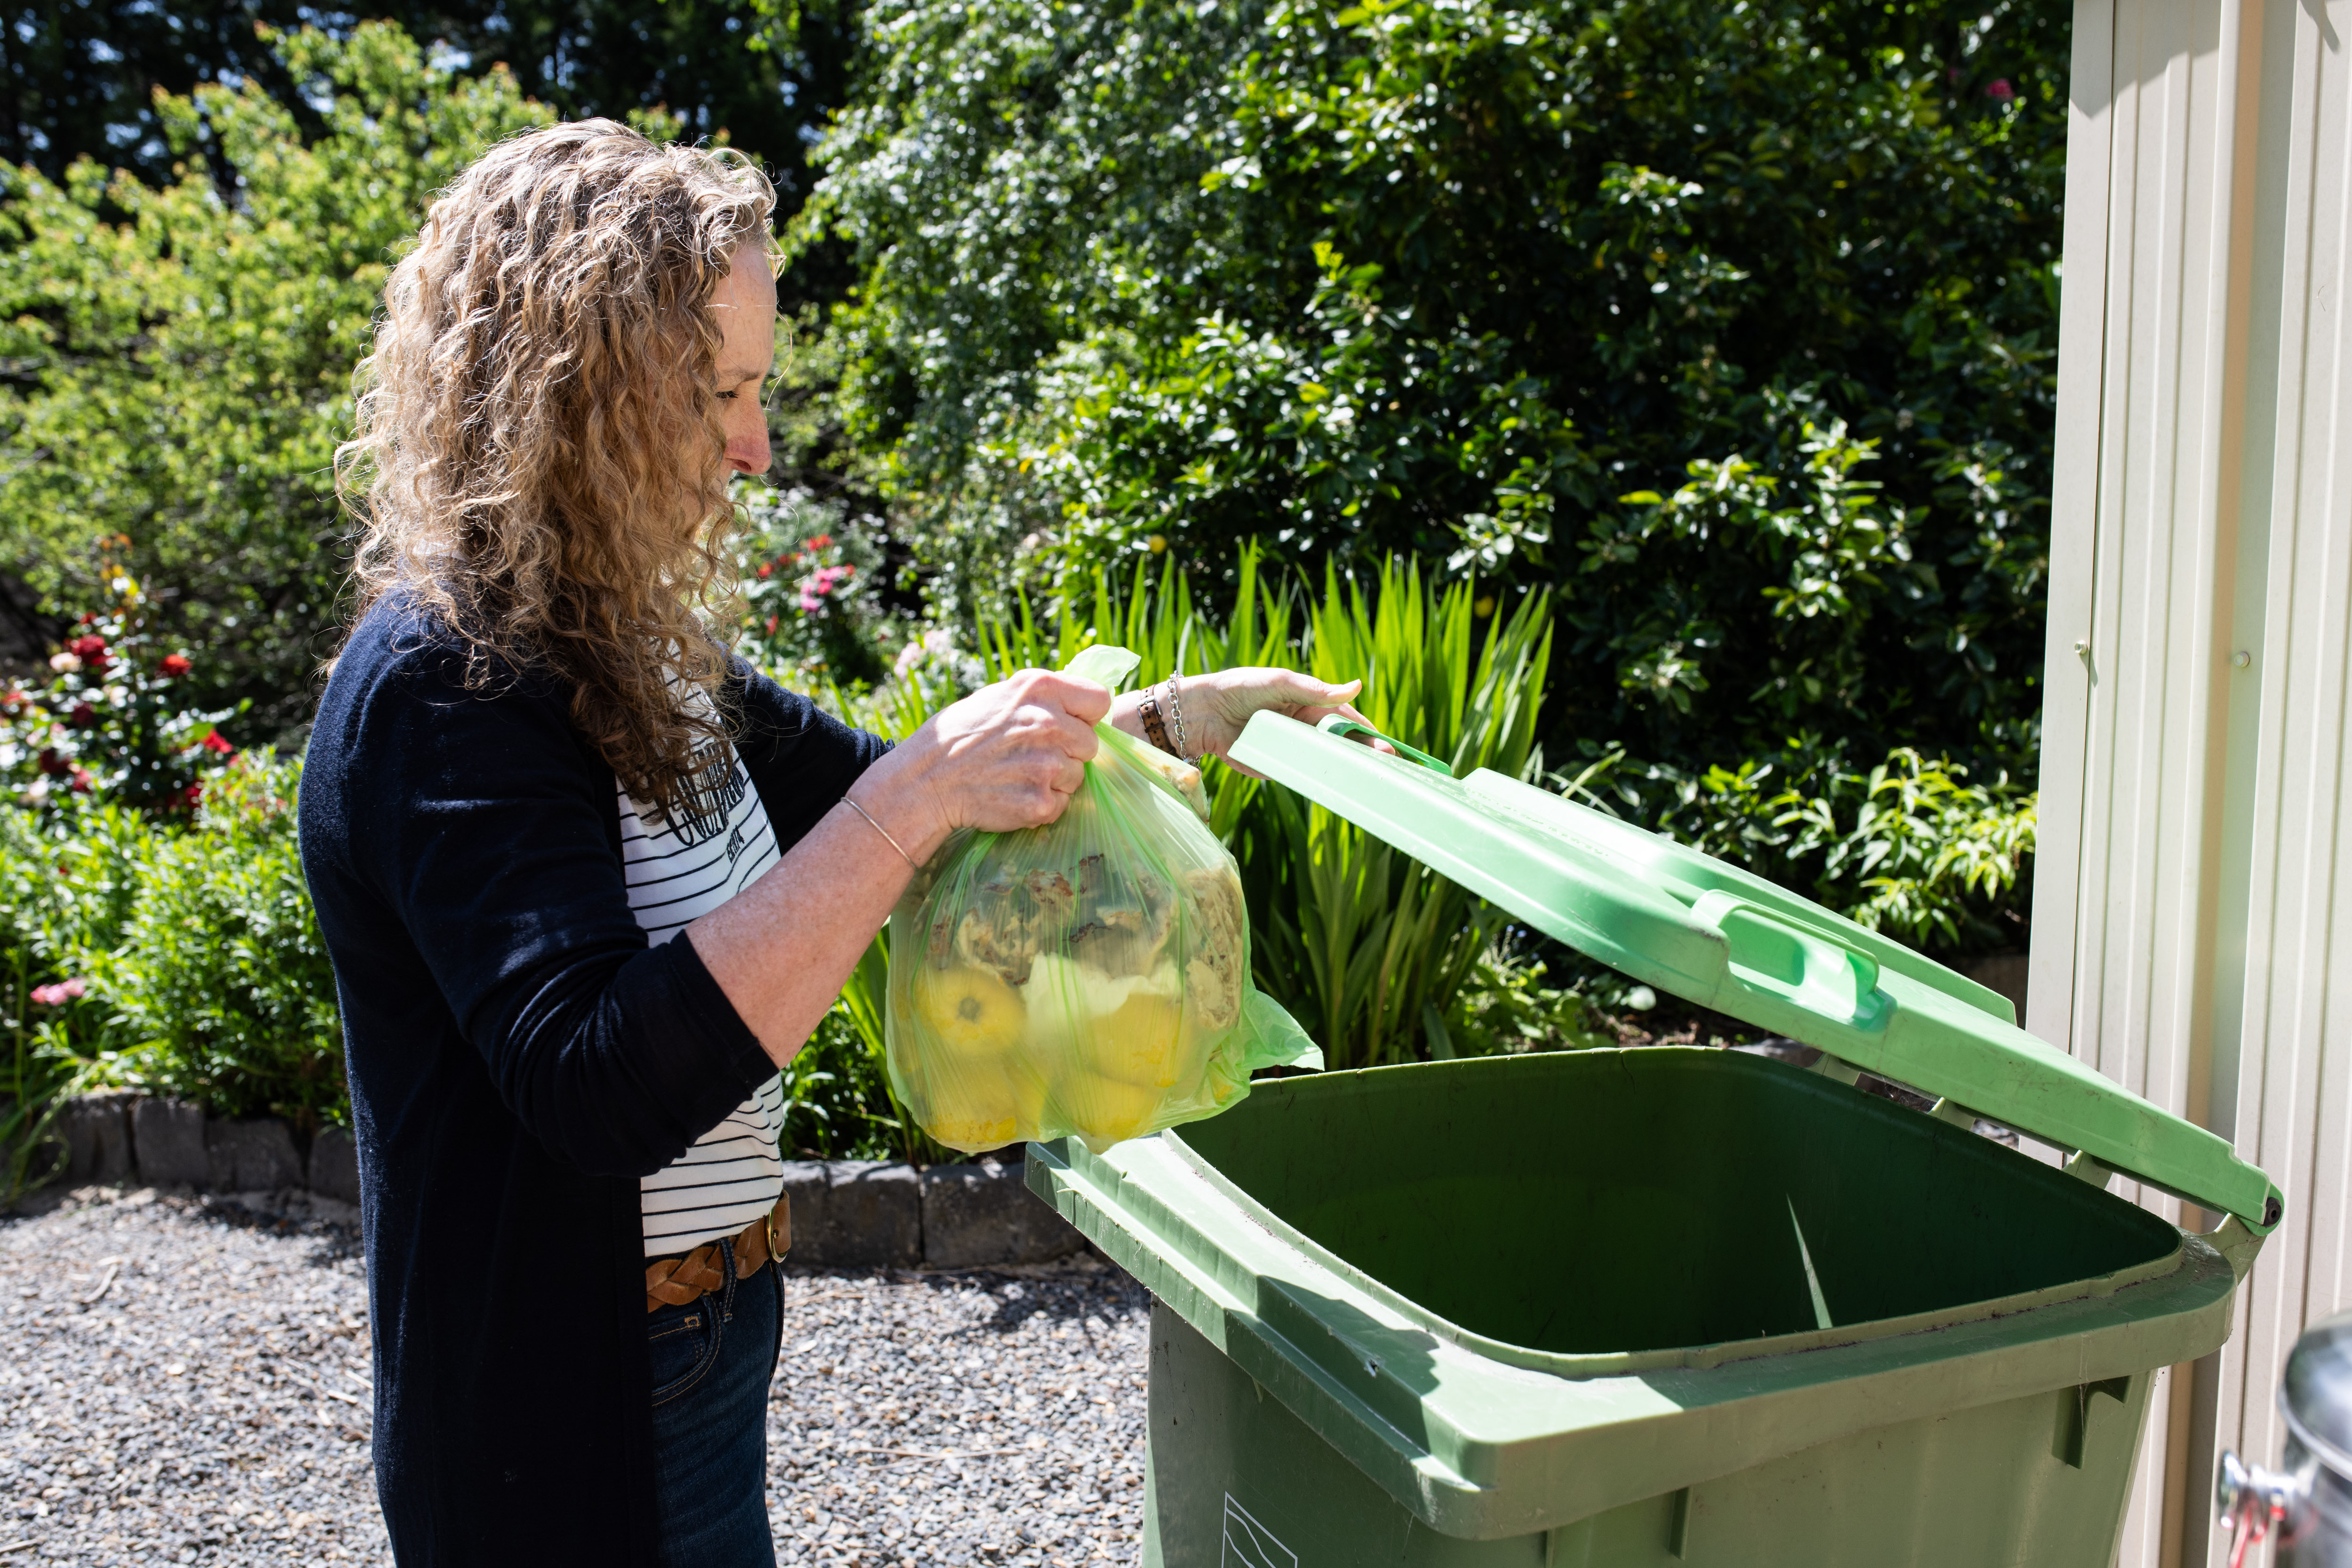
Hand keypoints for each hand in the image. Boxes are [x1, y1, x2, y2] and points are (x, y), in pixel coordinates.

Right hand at [853, 669, 1111, 858]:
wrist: (925, 782)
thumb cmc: (958, 736)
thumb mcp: (998, 696)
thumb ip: (1040, 698)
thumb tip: (1078, 705)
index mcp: (1039, 688)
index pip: (1099, 700)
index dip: (1086, 716)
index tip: (1071, 724)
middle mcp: (1048, 723)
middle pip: (1091, 743)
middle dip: (1068, 751)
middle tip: (1031, 755)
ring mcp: (1047, 765)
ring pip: (1077, 775)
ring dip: (1055, 779)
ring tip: (1017, 774)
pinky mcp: (1041, 802)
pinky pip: (1062, 804)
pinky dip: (1043, 804)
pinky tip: (1013, 794)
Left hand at [1139, 668, 1393, 779]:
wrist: (1202, 714)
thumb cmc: (1240, 689)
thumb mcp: (1280, 683)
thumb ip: (1315, 689)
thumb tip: (1355, 686)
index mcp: (1310, 703)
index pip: (1347, 718)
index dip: (1367, 732)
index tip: (1388, 746)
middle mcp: (1305, 727)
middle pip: (1342, 743)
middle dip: (1365, 754)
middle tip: (1388, 766)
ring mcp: (1293, 749)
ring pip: (1326, 762)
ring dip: (1347, 771)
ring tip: (1371, 782)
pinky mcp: (1277, 766)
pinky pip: (1302, 775)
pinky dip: (1319, 782)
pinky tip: (1339, 790)